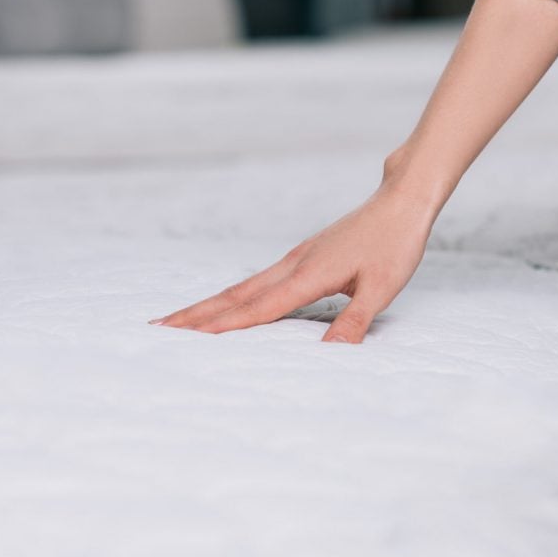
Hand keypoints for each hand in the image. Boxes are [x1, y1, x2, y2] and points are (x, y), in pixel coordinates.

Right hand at [150, 160, 437, 343]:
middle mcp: (292, 266)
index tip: (184, 339)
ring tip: (178, 320)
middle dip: (195, 315)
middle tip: (157, 330)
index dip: (220, 326)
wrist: (400, 202)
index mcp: (308, 276)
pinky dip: (233, 296)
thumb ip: (354, 322)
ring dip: (208, 305)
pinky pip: (257, 282)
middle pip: (234, 295)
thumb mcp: (382, 288)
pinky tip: (227, 305)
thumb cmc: (395, 244)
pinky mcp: (301, 257)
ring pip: (241, 287)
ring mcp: (294, 259)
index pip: (256, 309)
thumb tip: (330, 354)